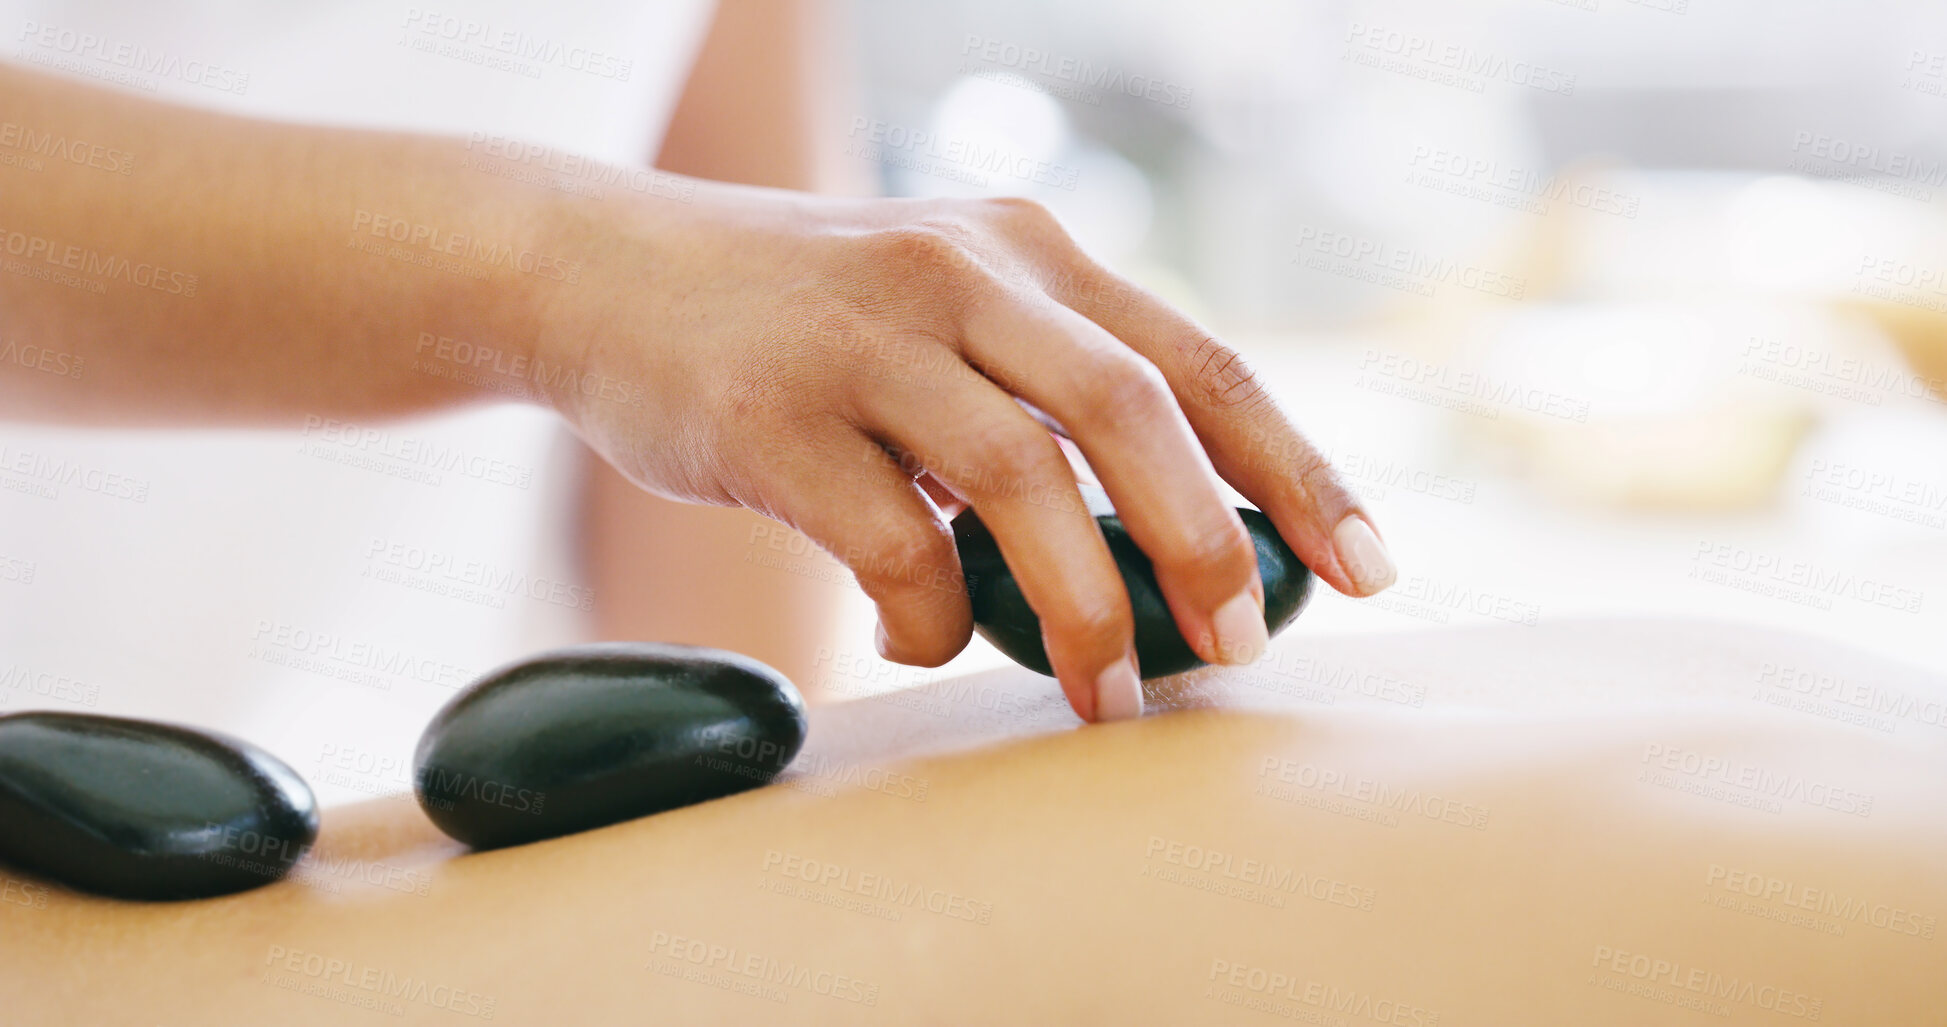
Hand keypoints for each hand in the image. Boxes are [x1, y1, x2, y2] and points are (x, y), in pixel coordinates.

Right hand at [530, 183, 1395, 721]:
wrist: (600, 271)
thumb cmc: (801, 321)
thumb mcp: (940, 313)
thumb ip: (1042, 394)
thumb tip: (1174, 545)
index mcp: (1027, 252)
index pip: (1200, 360)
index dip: (1294, 469)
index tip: (1364, 567)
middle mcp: (959, 271)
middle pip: (1132, 407)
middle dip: (1207, 542)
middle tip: (1238, 648)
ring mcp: (865, 335)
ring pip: (1020, 477)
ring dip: (1082, 605)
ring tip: (1106, 696)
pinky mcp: (773, 412)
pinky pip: (891, 544)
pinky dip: (928, 616)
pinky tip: (921, 637)